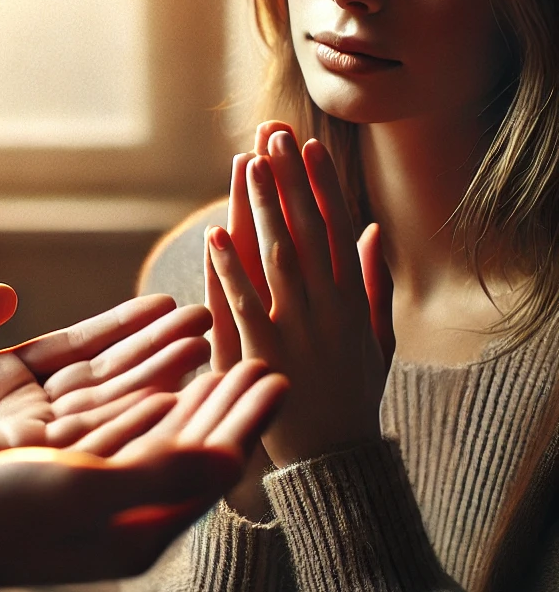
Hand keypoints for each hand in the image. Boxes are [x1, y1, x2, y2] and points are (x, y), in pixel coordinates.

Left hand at [0, 286, 211, 591]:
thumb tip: (8, 291)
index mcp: (2, 380)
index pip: (77, 348)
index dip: (120, 326)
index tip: (162, 302)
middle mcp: (27, 411)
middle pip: (105, 372)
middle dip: (154, 346)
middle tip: (204, 318)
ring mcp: (34, 438)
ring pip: (110, 397)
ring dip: (158, 368)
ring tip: (204, 338)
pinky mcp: (34, 459)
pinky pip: (97, 428)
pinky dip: (137, 404)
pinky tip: (176, 382)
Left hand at [207, 129, 393, 467]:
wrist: (336, 458)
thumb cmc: (352, 394)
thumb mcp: (377, 336)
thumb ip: (374, 283)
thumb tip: (375, 231)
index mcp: (353, 298)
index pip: (338, 228)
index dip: (323, 185)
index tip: (311, 145)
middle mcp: (329, 306)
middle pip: (308, 229)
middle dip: (291, 178)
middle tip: (274, 134)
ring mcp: (298, 328)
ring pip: (277, 255)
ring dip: (262, 207)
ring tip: (247, 164)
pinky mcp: (265, 354)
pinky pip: (243, 303)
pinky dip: (230, 268)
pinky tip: (214, 234)